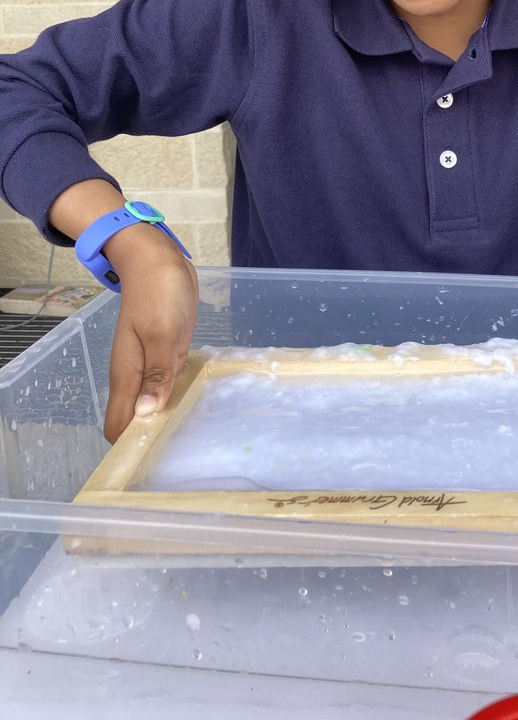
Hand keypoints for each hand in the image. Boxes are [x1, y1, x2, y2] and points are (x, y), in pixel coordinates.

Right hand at [103, 226, 198, 441]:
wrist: (157, 259)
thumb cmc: (159, 293)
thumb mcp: (162, 333)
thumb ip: (156, 375)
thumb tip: (145, 414)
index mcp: (127, 374)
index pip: (118, 425)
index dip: (130, 446)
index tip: (154, 460)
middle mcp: (135, 375)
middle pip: (135, 419)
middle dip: (152, 437)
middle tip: (182, 452)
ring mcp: (150, 364)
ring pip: (153, 404)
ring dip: (167, 418)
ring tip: (192, 435)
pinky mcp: (166, 354)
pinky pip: (168, 384)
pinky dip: (178, 395)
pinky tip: (197, 403)